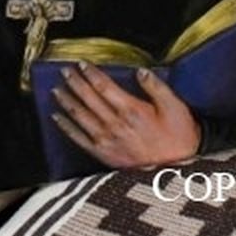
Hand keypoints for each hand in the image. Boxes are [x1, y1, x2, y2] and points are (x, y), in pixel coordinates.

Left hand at [52, 62, 199, 167]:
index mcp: (132, 110)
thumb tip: (140, 71)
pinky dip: (66, 127)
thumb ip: (156, 87)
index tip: (81, 63)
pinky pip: (79, 139)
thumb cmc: (178, 137)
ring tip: (56, 89)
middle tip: (64, 71)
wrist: (176, 172)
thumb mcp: (175, 107)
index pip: (104, 87)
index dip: (91, 73)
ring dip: (67, 101)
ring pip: (81, 116)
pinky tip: (57, 118)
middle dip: (75, 83)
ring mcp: (107, 141)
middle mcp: (116, 125)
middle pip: (89, 99)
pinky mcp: (104, 155)